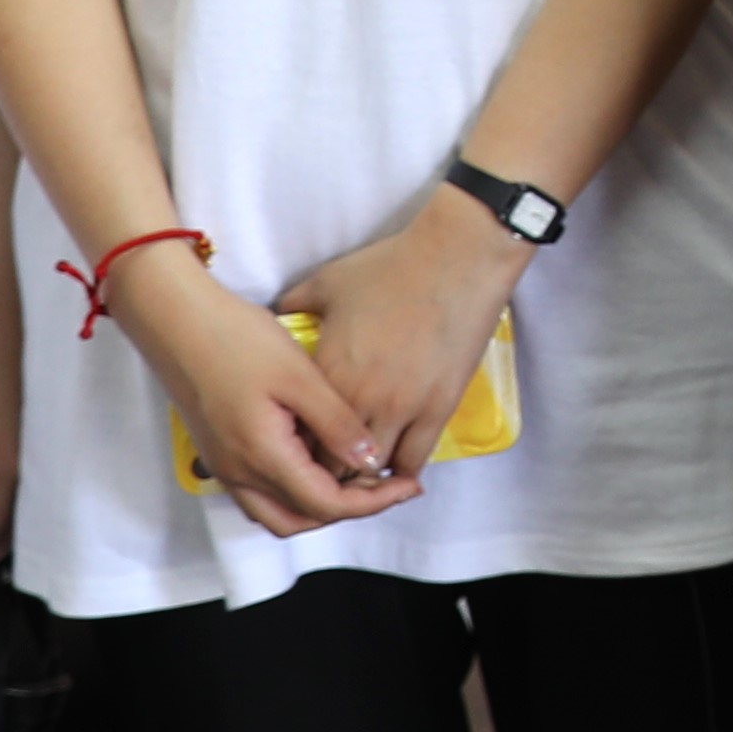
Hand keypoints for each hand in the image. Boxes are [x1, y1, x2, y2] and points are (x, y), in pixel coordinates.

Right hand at [123, 252, 419, 538]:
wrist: (175, 320)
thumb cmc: (236, 339)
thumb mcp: (299, 377)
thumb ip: (336, 425)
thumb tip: (371, 462)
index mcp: (261, 456)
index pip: (326, 504)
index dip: (372, 501)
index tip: (406, 485)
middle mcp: (238, 472)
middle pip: (301, 519)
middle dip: (349, 509)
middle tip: (388, 485)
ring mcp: (224, 466)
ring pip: (278, 512)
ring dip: (320, 505)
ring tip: (359, 476)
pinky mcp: (220, 452)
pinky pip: (261, 493)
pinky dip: (295, 491)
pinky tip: (321, 462)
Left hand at [282, 190, 523, 485]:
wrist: (456, 257)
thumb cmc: (391, 266)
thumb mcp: (327, 282)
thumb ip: (293, 305)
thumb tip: (276, 315)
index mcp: (326, 371)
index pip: (297, 436)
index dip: (295, 449)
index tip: (299, 449)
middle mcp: (359, 398)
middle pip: (331, 464)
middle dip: (327, 471)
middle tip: (329, 467)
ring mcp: (401, 406)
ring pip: (372, 469)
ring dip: (366, 474)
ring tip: (364, 468)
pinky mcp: (438, 407)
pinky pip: (415, 459)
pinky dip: (402, 470)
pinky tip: (397, 467)